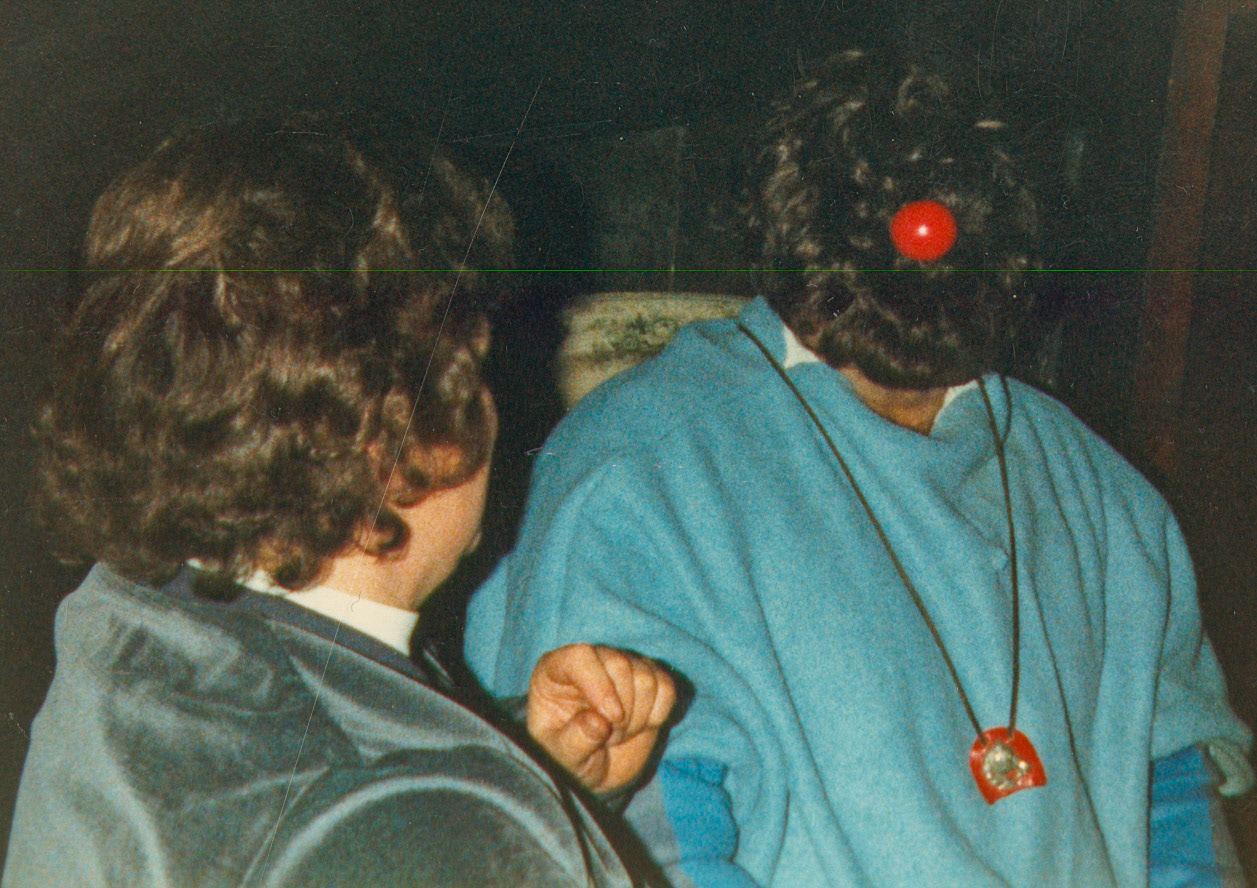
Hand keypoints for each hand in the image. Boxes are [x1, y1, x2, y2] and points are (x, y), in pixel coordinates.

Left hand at [527, 644, 676, 793]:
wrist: (594, 769)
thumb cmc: (568, 758)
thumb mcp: (562, 758)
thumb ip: (574, 741)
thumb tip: (597, 722)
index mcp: (556, 670)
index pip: (582, 656)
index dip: (600, 685)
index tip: (610, 718)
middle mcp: (591, 661)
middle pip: (620, 664)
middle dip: (622, 711)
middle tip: (609, 737)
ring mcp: (622, 668)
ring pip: (646, 676)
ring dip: (638, 716)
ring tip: (620, 733)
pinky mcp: (650, 681)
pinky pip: (667, 687)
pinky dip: (659, 713)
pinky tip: (641, 726)